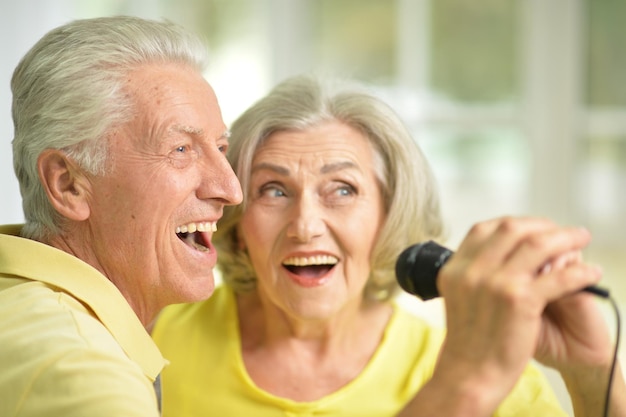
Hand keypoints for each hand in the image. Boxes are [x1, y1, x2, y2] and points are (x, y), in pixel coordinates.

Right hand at [433, 217, 602, 409]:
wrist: (471, 373)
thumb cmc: (470, 339)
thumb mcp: (460, 296)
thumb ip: (475, 271)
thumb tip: (508, 250)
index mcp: (455, 267)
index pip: (485, 228)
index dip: (514, 223)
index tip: (532, 228)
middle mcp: (472, 270)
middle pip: (512, 228)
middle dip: (543, 225)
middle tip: (562, 232)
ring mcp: (495, 282)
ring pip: (538, 244)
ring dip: (566, 238)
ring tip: (581, 239)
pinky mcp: (519, 299)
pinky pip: (559, 276)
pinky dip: (580, 271)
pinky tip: (590, 273)